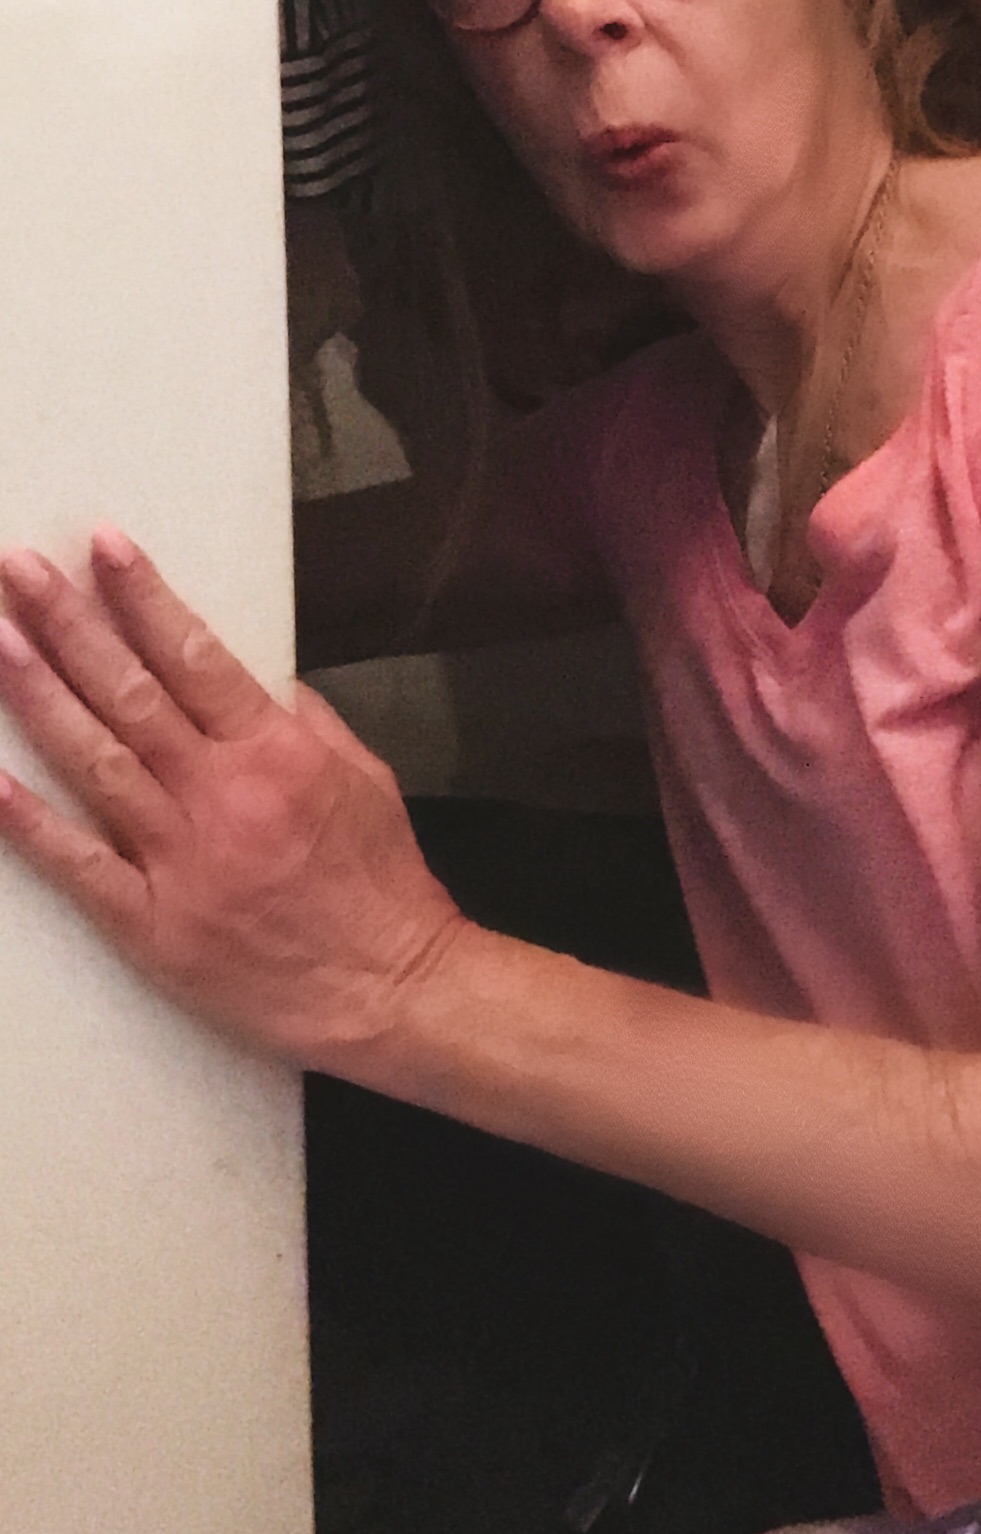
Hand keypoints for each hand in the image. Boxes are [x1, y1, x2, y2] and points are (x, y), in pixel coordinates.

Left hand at [0, 531, 463, 1064]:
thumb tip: (260, 685)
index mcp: (278, 752)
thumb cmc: (383, 889)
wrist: (390, 989)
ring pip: (95, 759)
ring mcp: (180, 860)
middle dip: (68, 623)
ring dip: (39, 695)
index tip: (104, 545)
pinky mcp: (151, 923)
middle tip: (17, 570)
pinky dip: (27, 819)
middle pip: (130, 692)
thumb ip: (309, 723)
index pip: (195, 653)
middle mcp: (222, 795)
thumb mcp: (369, 780)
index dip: (143, 595)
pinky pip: (76, 862)